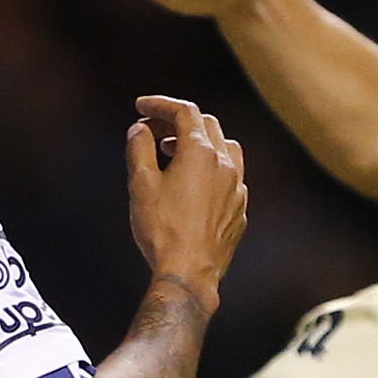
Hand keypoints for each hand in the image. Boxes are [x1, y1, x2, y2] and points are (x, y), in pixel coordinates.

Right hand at [125, 96, 246, 301]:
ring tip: (175, 154)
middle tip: (153, 131)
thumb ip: (139, 148)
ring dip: (200, 143)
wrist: (189, 273)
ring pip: (226, 148)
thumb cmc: (162, 229)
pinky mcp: (239, 211)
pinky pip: (230, 177)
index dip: (160, 104)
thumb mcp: (141, 184)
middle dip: (178, 122)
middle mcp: (226, 165)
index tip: (141, 107)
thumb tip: (139, 129)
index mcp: (201, 153)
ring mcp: (237, 189)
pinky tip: (194, 185)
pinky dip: (212, 169)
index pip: (184, 111)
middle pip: (206, 125)